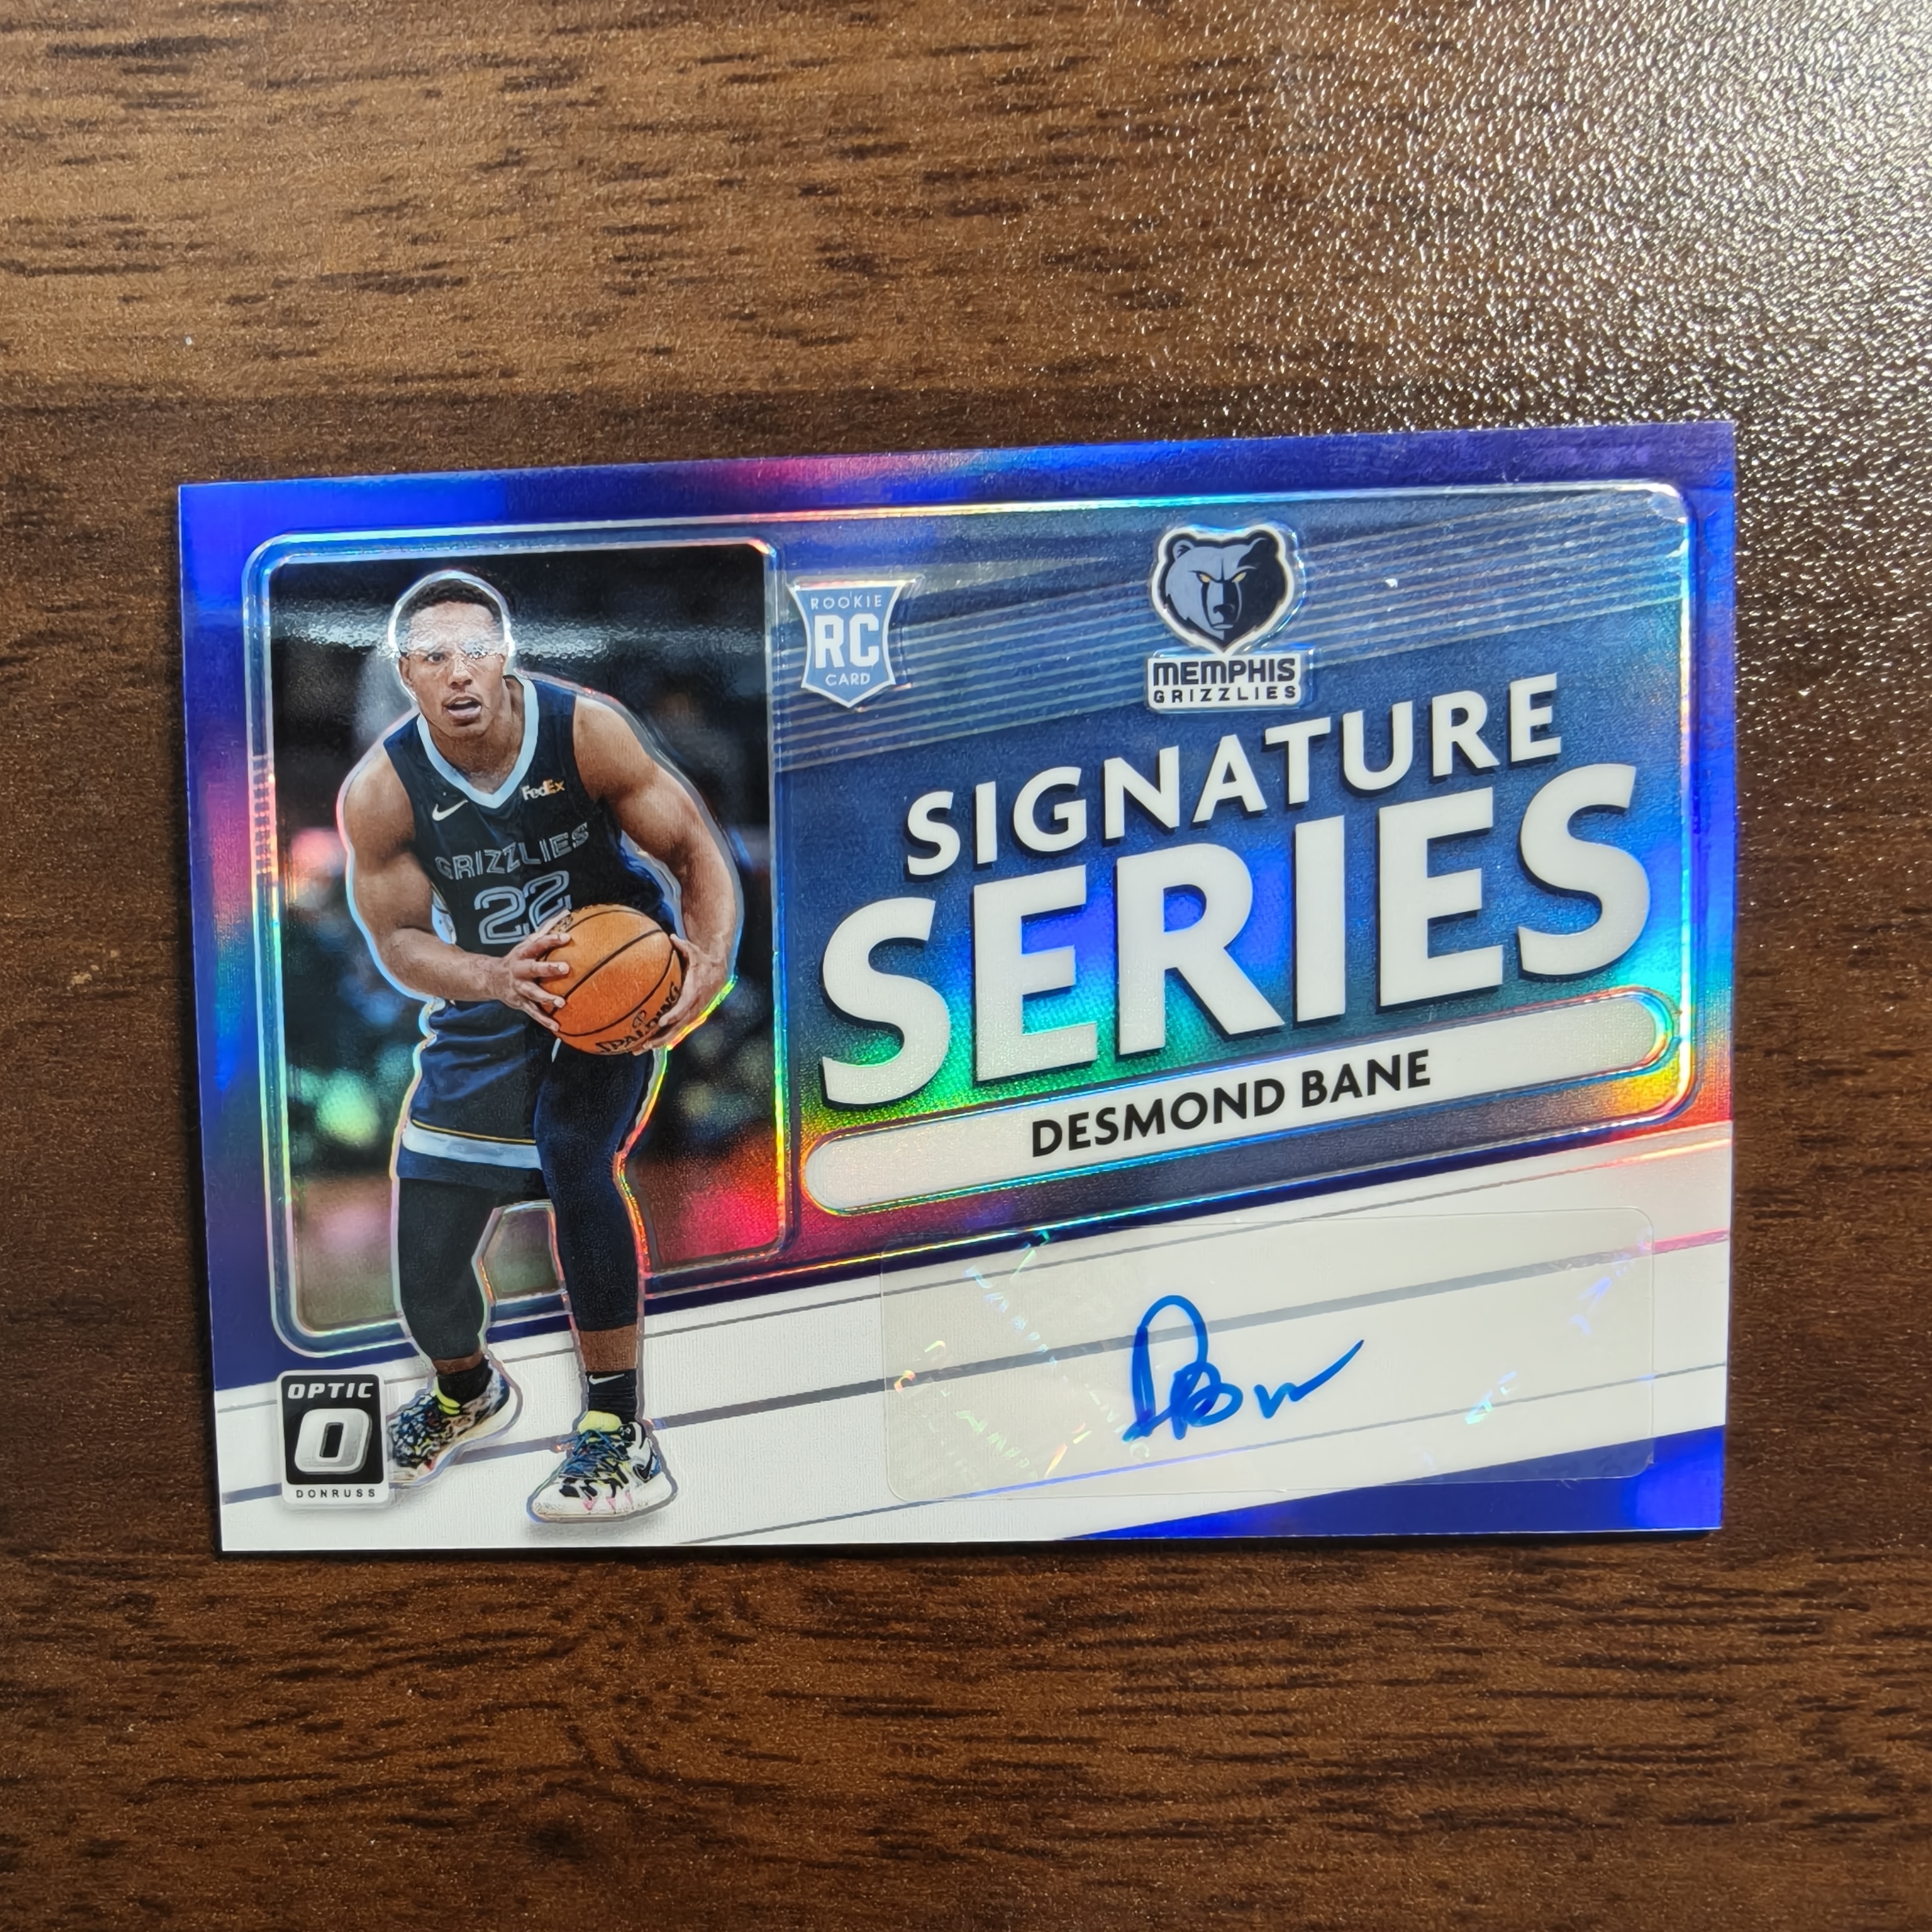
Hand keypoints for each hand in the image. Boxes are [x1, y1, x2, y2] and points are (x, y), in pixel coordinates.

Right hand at [482, 928, 571, 1032]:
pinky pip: (533, 1012)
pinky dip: (544, 1020)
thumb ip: (544, 933)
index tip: (567, 937)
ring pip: (533, 993)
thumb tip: (565, 914)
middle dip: (548, 968)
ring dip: (547, 998)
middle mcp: (519, 971)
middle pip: (533, 968)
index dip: (550, 940)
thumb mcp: (526, 945)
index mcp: (522, 955)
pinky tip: (557, 1026)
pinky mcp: (520, 1003)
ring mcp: (519, 988)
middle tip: (565, 967)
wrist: (490, 979)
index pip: (537, 944)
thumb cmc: (517, 959)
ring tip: (561, 1002)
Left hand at [637, 933, 729, 1051]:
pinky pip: (676, 1030)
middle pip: (677, 1026)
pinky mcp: (689, 1017)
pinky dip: (664, 1038)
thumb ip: (683, 946)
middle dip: (662, 1036)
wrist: (717, 972)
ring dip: (659, 1042)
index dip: (673, 1015)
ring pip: (675, 1032)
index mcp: (694, 991)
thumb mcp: (694, 952)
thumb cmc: (702, 961)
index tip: (661, 1021)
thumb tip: (670, 936)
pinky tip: (649, 1045)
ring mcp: (692, 1014)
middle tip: (645, 1043)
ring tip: (641, 1049)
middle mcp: (694, 1006)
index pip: (684, 1006)